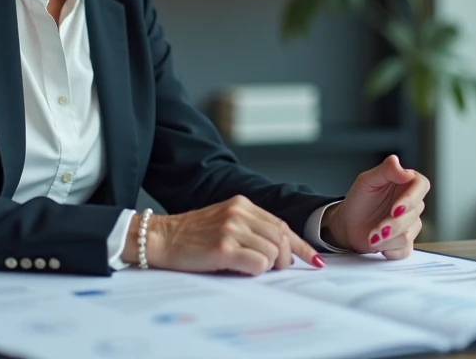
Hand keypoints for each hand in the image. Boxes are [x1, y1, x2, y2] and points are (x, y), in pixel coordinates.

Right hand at [126, 195, 324, 275]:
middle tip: (274, 269)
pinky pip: (258, 264)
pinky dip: (256, 271)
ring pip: (273, 253)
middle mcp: (239, 213)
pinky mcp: (222, 248)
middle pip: (282, 238)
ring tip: (249, 267)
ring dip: (267, 266)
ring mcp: (231, 229)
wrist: (160, 238)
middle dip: (285, 259)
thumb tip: (282, 250)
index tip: (314, 260)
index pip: (282, 224)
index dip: (301, 245)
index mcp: (242, 204)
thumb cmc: (191, 235)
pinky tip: (241, 269)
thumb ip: (251, 229)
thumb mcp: (224, 222)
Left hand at [322, 155, 427, 259]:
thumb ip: (386, 171)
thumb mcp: (366, 181)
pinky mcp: (404, 242)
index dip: (411, 198)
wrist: (347, 225)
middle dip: (394, 224)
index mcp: (405, 184)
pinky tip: (379, 243)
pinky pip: (405, 249)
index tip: (396, 208)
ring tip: (373, 234)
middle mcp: (410, 203)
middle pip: (415, 214)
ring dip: (388, 238)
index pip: (422, 186)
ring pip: (409, 234)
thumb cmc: (358, 201)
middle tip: (378, 228)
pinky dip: (389, 249)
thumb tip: (404, 168)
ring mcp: (409, 224)